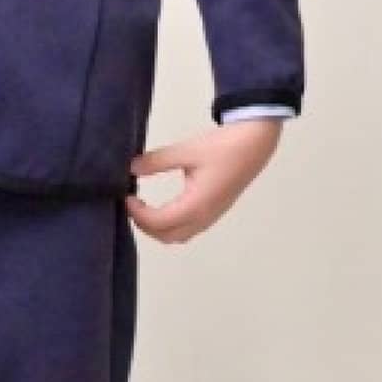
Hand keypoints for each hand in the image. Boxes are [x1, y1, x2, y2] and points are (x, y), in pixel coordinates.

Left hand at [124, 120, 281, 243]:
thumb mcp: (187, 150)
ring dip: (159, 228)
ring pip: (179, 236)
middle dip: (145, 226)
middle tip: (132, 205)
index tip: (126, 196)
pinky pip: (189, 229)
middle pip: (167, 237)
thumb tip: (131, 168)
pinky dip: (172, 225)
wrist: (255, 144)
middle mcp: (204, 217)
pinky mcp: (216, 211)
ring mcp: (212, 216)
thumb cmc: (222, 146)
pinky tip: (163, 207)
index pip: (159, 222)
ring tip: (144, 208)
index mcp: (196, 204)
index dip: (138, 214)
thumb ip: (157, 161)